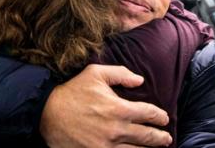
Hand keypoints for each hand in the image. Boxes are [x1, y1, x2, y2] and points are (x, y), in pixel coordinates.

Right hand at [40, 64, 172, 147]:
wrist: (48, 113)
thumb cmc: (73, 92)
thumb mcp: (95, 73)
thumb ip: (120, 73)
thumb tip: (140, 80)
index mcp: (119, 109)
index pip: (149, 114)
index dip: (160, 117)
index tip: (163, 118)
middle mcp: (117, 130)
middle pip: (148, 137)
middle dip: (161, 138)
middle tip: (166, 138)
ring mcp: (107, 146)